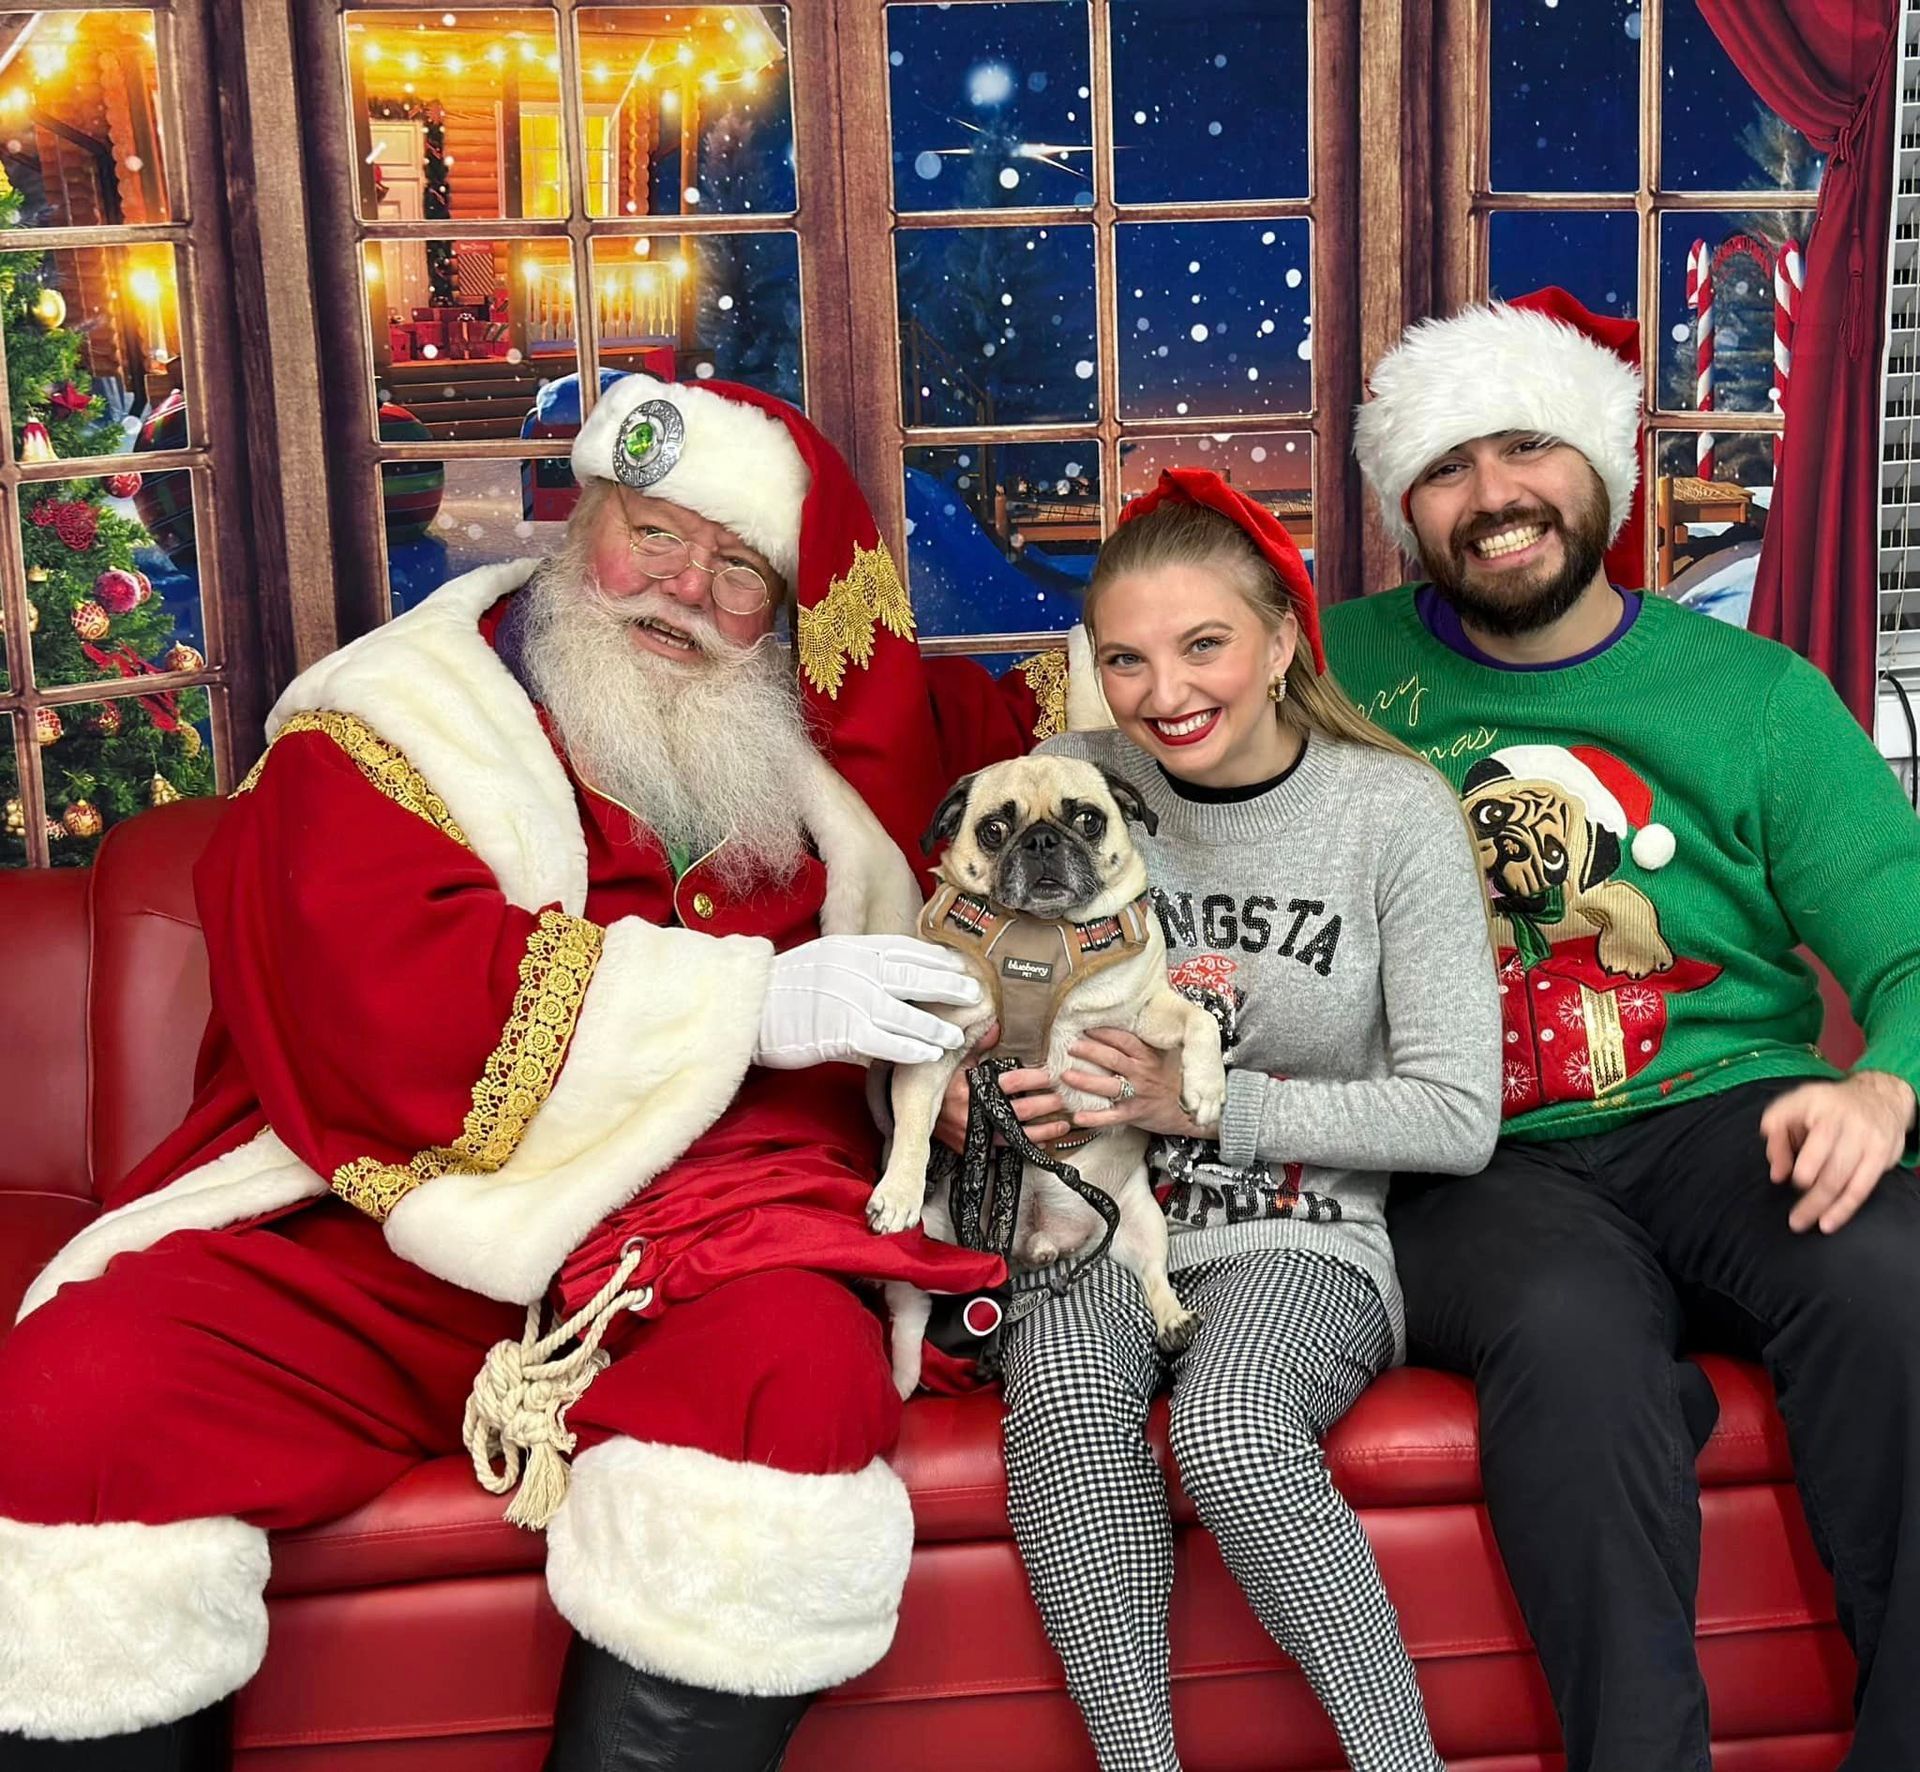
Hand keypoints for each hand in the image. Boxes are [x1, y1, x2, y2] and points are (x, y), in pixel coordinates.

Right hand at [755, 935, 981, 1069]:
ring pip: (906, 1012)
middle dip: (949, 985)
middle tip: (975, 994)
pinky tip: (929, 1054)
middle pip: (914, 975)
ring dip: (936, 1025)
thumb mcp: (820, 960)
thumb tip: (885, 979)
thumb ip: (853, 965)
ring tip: (957, 1035)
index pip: (903, 947)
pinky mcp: (841, 1031)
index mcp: (850, 946)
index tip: (959, 965)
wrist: (743, 1008)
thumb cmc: (779, 989)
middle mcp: (854, 968)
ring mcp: (849, 998)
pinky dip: (911, 1048)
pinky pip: (886, 1041)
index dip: (936, 957)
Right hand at [933, 1022, 1071, 1151]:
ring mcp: (976, 1136)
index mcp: (971, 1090)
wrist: (912, 1115)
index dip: (1034, 1078)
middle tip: (1065, 1097)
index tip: (1052, 1073)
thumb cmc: (937, 1085)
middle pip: (1020, 1111)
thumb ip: (976, 1044)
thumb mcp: (954, 1061)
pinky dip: (1026, 1147)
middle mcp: (975, 1115)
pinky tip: (1043, 1143)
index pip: (1011, 1083)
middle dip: (1046, 1104)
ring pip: (1018, 1136)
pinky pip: (1007, 1150)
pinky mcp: (976, 1149)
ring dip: (1044, 1131)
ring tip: (1063, 1124)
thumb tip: (997, 1024)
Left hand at [1062, 1027, 1211, 1139]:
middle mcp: (1142, 1073)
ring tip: (1065, 1076)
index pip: (1125, 1040)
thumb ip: (1143, 1044)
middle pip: (1113, 1059)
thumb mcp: (1162, 1057)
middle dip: (1090, 1051)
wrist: (1188, 1111)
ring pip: (1109, 1086)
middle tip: (1070, 1046)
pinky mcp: (1134, 1115)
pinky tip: (1077, 1116)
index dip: (1104, 1033)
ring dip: (1085, 1081)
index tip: (1086, 1027)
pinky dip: (1095, 1118)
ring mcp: (1138, 1095)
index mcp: (1148, 1057)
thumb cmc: (1170, 1080)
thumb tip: (1124, 1022)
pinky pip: (1112, 1117)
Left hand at [1762, 1070, 1915, 1233]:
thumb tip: (1777, 1174)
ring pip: (1843, 1180)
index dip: (1789, 1159)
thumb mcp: (1794, 1106)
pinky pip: (1862, 1188)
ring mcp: (1867, 1138)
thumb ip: (1777, 1135)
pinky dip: (1844, 1208)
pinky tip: (1829, 1222)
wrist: (1879, 1096)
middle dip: (1809, 1196)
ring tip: (1804, 1222)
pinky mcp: (1883, 1155)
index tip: (1780, 1179)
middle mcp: (1846, 1121)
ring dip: (1822, 1206)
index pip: (1798, 1133)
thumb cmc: (1826, 1106)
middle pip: (1826, 1166)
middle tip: (1793, 1217)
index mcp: (1817, 1104)